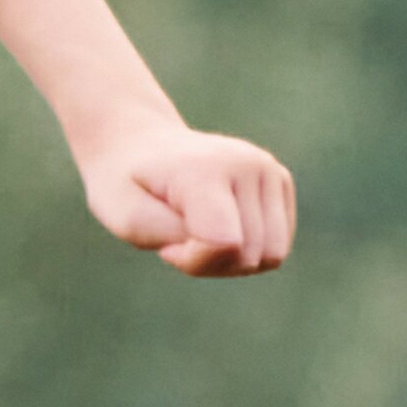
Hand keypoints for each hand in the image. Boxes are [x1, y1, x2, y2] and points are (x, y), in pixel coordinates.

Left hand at [82, 120, 297, 274]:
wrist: (140, 144)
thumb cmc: (128, 185)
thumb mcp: (125, 217)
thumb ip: (170, 235)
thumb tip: (232, 244)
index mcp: (205, 170)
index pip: (225, 244)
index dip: (193, 261)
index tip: (166, 245)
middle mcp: (247, 164)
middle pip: (250, 257)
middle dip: (210, 262)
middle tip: (178, 237)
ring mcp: (269, 169)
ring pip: (270, 255)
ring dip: (231, 260)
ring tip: (198, 232)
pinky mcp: (281, 180)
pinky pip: (276, 247)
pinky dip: (247, 250)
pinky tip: (219, 227)